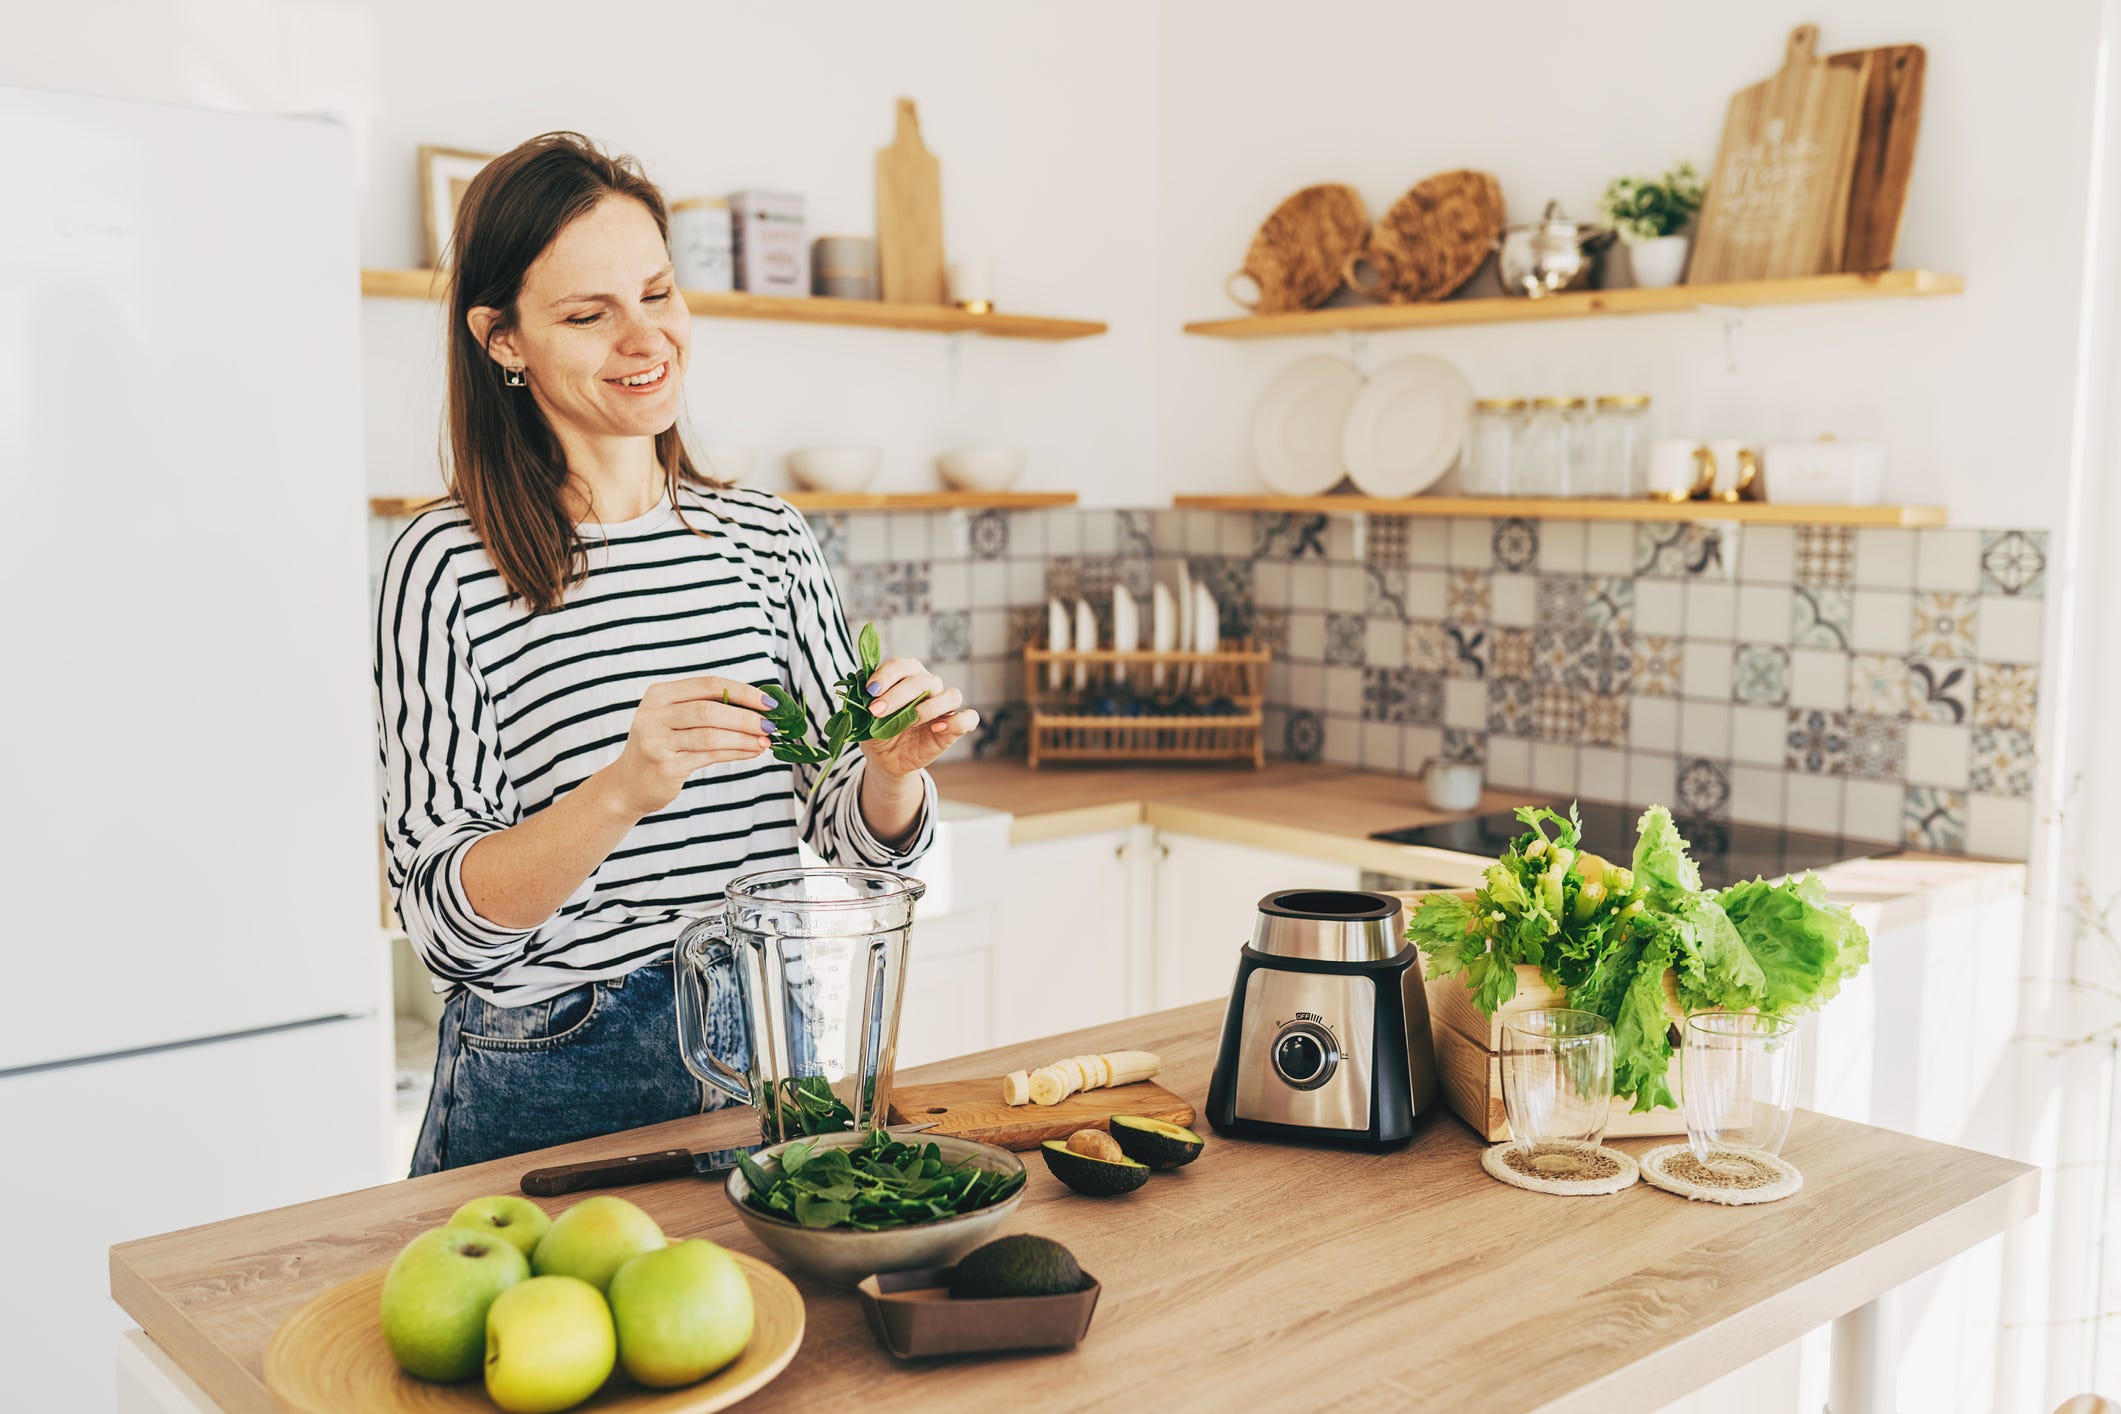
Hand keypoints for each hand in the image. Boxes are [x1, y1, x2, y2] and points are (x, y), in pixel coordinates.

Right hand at [600, 675, 773, 817]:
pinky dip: (735, 753)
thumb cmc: (662, 747)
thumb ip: (709, 710)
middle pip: (710, 710)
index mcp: (660, 694)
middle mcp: (654, 714)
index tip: (769, 702)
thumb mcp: (676, 720)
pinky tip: (751, 752)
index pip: (708, 685)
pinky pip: (709, 756)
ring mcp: (657, 741)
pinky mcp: (665, 766)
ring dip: (744, 738)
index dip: (742, 692)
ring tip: (766, 741)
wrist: (628, 785)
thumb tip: (758, 709)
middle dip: (746, 717)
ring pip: (710, 735)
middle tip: (772, 725)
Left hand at [859, 658, 979, 778]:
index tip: (870, 690)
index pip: (903, 666)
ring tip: (909, 721)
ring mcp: (944, 707)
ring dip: (928, 707)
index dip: (887, 675)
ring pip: (951, 695)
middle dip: (898, 695)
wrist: (886, 759)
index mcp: (908, 676)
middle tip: (876, 710)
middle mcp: (930, 687)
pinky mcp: (955, 728)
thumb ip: (863, 702)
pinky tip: (936, 728)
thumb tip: (860, 691)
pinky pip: (968, 718)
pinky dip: (956, 721)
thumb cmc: (877, 731)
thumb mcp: (864, 718)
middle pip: (923, 681)